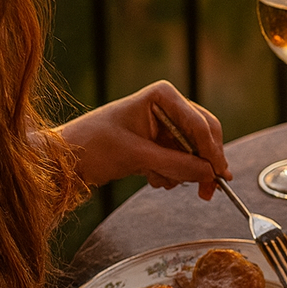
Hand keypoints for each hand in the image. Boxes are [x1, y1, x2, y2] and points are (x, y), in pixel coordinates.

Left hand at [59, 81, 229, 199]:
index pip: (199, 123)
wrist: (66, 159)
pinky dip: (171, 173)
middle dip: (201, 164)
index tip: (220, 174)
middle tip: (208, 191)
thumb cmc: (95, 146)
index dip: (212, 150)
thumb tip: (210, 174)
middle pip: (202, 136)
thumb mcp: (138, 156)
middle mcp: (168, 106)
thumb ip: (177, 164)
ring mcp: (165, 124)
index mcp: (163, 96)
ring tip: (159, 181)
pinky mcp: (159, 141)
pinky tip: (152, 178)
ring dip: (181, 171)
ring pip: (193, 151)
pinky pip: (180, 159)